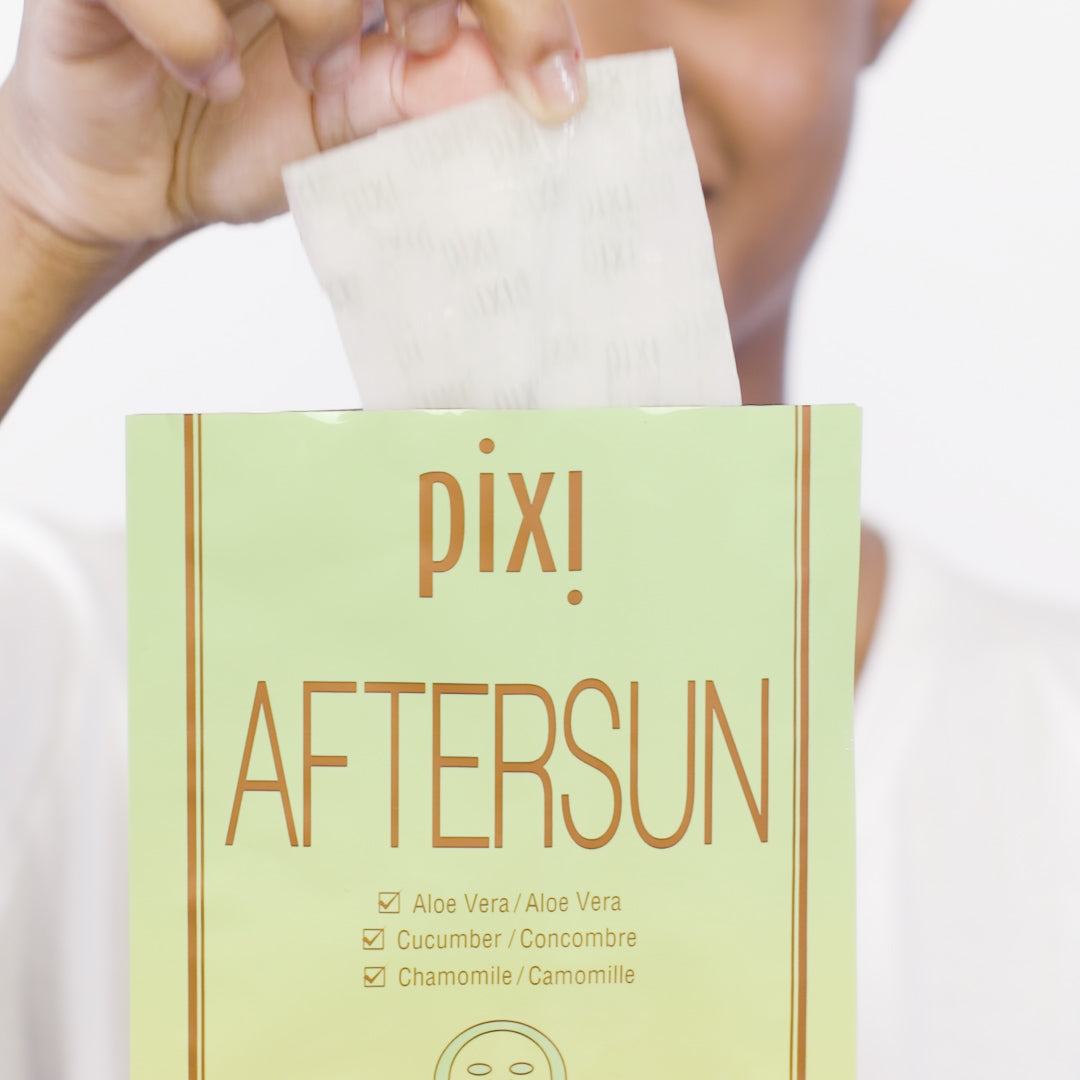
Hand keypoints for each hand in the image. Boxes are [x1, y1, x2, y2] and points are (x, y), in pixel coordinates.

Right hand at [0, 0, 585, 248]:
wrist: (134, 178)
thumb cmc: (245, 134)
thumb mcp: (357, 124)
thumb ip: (428, 95)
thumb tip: (531, 82)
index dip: (516, 9)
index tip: (552, 91)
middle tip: (415, 48)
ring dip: (318, 12)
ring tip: (306, 71)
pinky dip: (196, 32)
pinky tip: (211, 73)